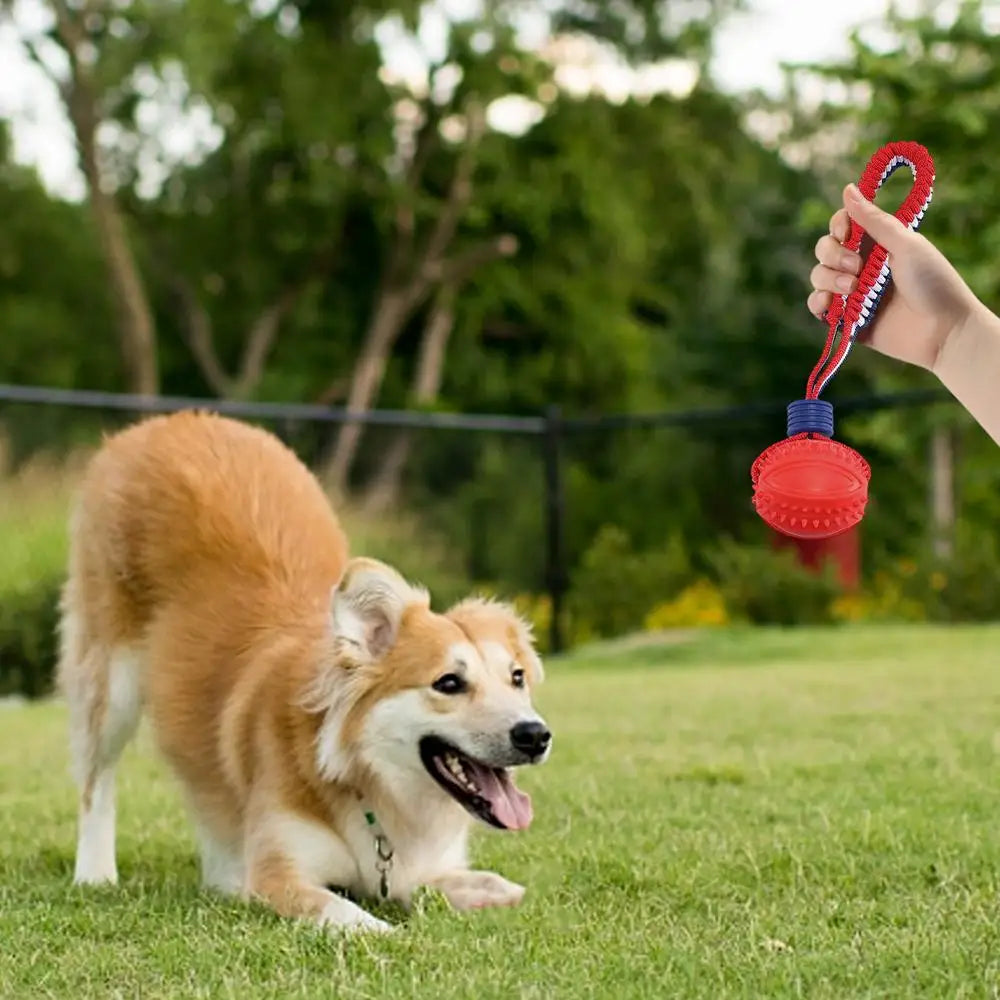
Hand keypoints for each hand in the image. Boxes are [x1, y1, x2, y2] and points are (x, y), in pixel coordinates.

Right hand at [807, 183, 979, 372]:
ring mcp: (851, 293)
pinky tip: (831, 304)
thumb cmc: (932, 283)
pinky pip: (817, 306)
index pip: (842, 226)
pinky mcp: (845, 319)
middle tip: (857, 267)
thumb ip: (874, 220)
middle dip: (833, 255)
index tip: (847, 232)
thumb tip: (848, 188)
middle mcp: (861, 265)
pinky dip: (818, 303)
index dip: (838, 226)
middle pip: (825, 250)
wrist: (942, 330)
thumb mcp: (906, 244)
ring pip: (818, 276)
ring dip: (829, 279)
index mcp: (877, 244)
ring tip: (853, 289)